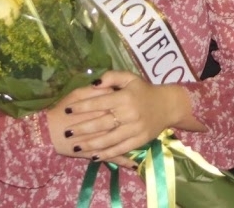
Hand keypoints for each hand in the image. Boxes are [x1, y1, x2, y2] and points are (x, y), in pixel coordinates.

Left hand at [46, 70, 193, 162]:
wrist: (168, 105)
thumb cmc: (144, 91)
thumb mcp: (130, 78)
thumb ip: (111, 77)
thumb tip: (93, 83)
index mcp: (125, 97)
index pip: (99, 102)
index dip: (82, 106)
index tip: (67, 109)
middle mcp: (129, 113)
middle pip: (101, 122)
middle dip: (82, 128)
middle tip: (66, 131)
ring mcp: (135, 129)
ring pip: (109, 139)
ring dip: (91, 144)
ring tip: (75, 146)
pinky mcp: (140, 140)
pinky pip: (121, 149)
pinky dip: (107, 154)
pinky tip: (94, 156)